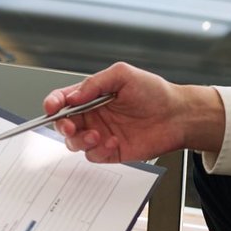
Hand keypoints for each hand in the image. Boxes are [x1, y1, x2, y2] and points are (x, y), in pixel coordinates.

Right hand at [44, 62, 221, 163]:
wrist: (178, 116)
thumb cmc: (154, 92)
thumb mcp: (122, 75)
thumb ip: (93, 83)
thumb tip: (72, 96)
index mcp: (91, 96)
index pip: (63, 100)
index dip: (53, 103)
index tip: (52, 107)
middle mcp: (92, 116)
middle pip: (63, 124)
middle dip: (63, 126)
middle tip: (71, 126)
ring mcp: (100, 134)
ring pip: (74, 143)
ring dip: (81, 140)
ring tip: (97, 135)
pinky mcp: (110, 151)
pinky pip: (93, 155)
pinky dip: (99, 150)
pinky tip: (114, 142)